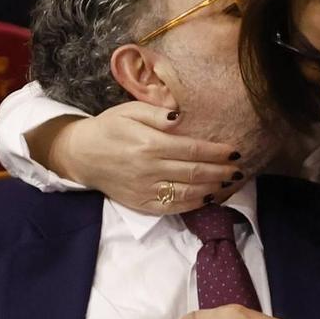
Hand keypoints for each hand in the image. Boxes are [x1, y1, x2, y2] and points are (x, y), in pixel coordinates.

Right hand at [27, 102, 241, 212]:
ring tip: (229, 182)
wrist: (80, 155)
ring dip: (213, 188)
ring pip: (188, 193)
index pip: (193, 150)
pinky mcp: (141, 204)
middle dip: (221, 171)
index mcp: (149, 144)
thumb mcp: (129, 110)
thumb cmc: (108, 129)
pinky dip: (194, 204)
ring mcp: (145, 190)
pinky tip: (207, 197)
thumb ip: (156, 112)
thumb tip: (181, 117)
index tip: (235, 152)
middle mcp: (149, 169)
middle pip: (195, 172)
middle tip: (239, 169)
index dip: (217, 152)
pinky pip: (173, 208)